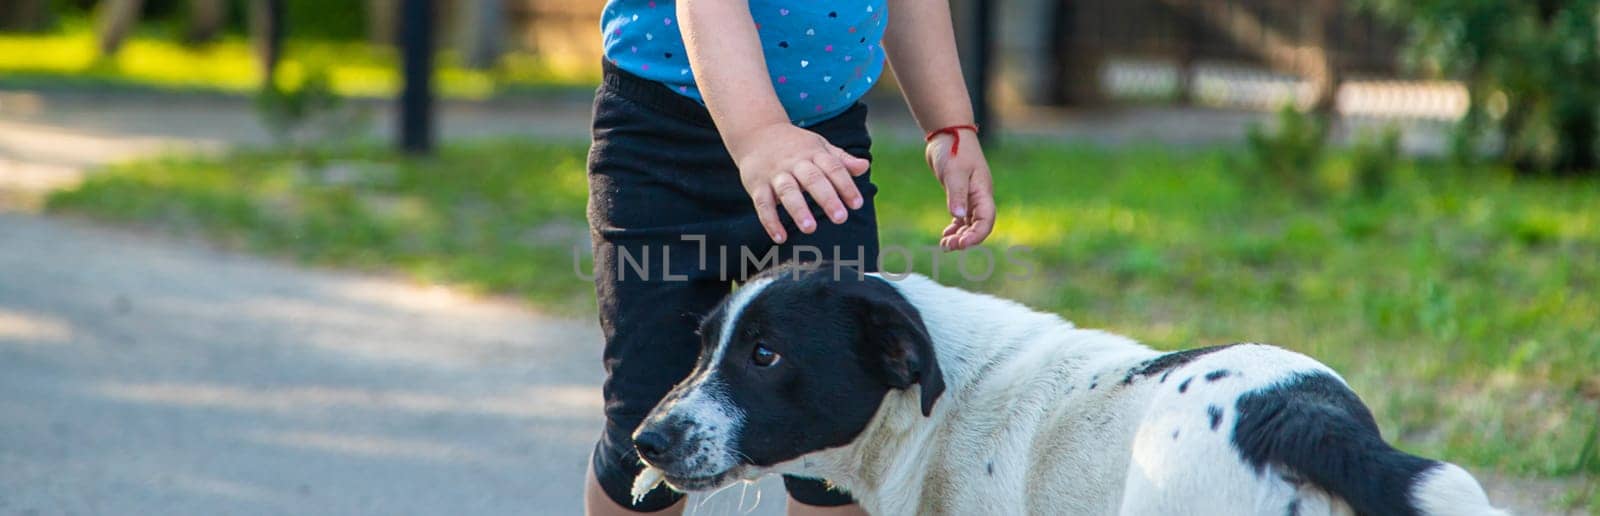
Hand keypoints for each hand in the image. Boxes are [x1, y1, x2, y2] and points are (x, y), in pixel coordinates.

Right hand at [731, 123, 869, 243]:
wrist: (756, 133)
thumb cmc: (795, 146)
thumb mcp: (819, 147)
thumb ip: (841, 160)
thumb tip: (865, 167)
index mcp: (814, 153)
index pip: (833, 168)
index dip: (846, 185)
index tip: (857, 204)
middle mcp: (795, 163)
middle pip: (812, 179)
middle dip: (827, 198)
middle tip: (840, 218)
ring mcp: (775, 174)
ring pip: (787, 191)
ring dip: (798, 210)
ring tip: (810, 229)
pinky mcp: (757, 185)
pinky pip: (763, 203)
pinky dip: (770, 221)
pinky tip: (780, 238)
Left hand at [925, 128, 994, 249]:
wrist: (947, 133)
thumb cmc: (953, 149)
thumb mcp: (954, 172)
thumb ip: (957, 194)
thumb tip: (959, 217)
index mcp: (983, 191)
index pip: (986, 220)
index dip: (976, 235)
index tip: (961, 244)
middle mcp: (979, 196)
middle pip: (979, 225)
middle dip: (966, 239)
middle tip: (948, 247)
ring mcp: (970, 196)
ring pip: (969, 223)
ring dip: (959, 236)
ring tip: (944, 245)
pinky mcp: (960, 194)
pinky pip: (961, 217)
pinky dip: (955, 227)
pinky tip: (945, 235)